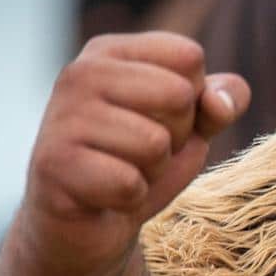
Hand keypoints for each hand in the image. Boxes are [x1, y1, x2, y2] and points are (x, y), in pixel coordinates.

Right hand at [13, 32, 247, 275]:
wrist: (88, 224)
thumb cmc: (142, 161)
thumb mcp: (195, 124)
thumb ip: (223, 99)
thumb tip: (218, 102)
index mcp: (110, 52)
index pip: (188, 57)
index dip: (193, 99)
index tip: (159, 119)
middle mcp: (78, 73)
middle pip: (178, 95)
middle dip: (175, 136)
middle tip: (141, 152)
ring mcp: (61, 117)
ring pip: (155, 143)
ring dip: (152, 170)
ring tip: (122, 171)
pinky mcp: (52, 164)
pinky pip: (129, 183)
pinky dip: (130, 198)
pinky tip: (104, 196)